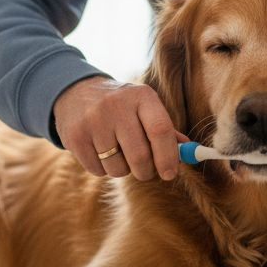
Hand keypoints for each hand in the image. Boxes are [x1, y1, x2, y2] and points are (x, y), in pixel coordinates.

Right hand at [53, 76, 183, 180]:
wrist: (75, 92)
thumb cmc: (121, 107)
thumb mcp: (144, 107)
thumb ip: (165, 130)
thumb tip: (190, 153)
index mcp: (142, 96)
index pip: (160, 130)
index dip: (167, 156)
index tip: (169, 173)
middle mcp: (116, 105)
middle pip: (140, 156)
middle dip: (146, 171)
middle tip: (145, 170)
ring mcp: (93, 120)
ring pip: (118, 168)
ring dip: (122, 170)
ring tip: (117, 153)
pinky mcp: (75, 136)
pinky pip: (97, 170)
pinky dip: (102, 169)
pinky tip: (99, 151)